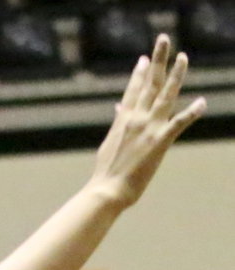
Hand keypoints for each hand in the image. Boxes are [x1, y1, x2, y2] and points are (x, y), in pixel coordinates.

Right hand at [91, 34, 204, 208]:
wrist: (107, 189)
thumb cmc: (106, 173)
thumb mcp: (109, 143)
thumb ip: (118, 123)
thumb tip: (118, 108)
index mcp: (123, 120)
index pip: (133, 90)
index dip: (140, 73)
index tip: (144, 59)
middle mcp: (137, 118)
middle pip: (150, 84)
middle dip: (158, 60)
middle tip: (163, 40)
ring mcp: (149, 128)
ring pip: (166, 95)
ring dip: (176, 75)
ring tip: (183, 58)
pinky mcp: (160, 142)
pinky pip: (179, 123)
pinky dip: (192, 112)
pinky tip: (202, 102)